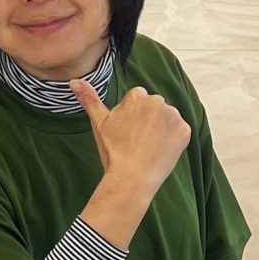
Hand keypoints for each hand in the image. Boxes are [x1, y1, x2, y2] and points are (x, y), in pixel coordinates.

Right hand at [71, 79, 189, 197]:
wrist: (132, 177)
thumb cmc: (113, 151)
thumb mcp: (99, 123)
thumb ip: (89, 99)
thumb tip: (74, 81)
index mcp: (137, 95)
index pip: (137, 101)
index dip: (131, 119)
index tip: (126, 133)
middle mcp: (157, 100)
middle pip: (153, 108)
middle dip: (147, 121)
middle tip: (136, 142)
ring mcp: (173, 115)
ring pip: (167, 119)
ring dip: (160, 130)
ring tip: (148, 148)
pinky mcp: (184, 130)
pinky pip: (179, 132)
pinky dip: (172, 141)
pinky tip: (160, 151)